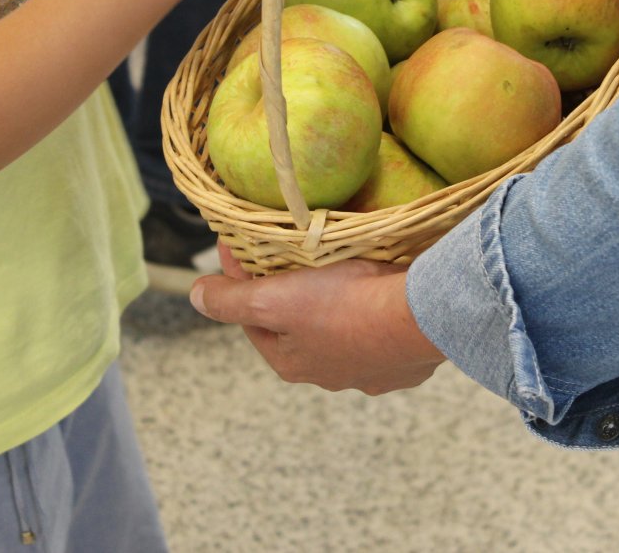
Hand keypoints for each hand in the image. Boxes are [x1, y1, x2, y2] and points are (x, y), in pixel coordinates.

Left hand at [189, 247, 445, 395]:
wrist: (422, 317)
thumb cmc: (344, 306)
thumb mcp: (273, 299)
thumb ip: (230, 300)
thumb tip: (196, 296)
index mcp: (291, 362)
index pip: (252, 317)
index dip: (241, 279)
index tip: (239, 244)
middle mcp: (329, 375)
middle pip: (298, 324)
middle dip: (292, 292)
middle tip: (294, 252)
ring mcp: (371, 371)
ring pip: (342, 330)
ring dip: (337, 304)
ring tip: (342, 268)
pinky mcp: (406, 361)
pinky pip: (382, 332)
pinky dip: (375, 312)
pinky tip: (380, 290)